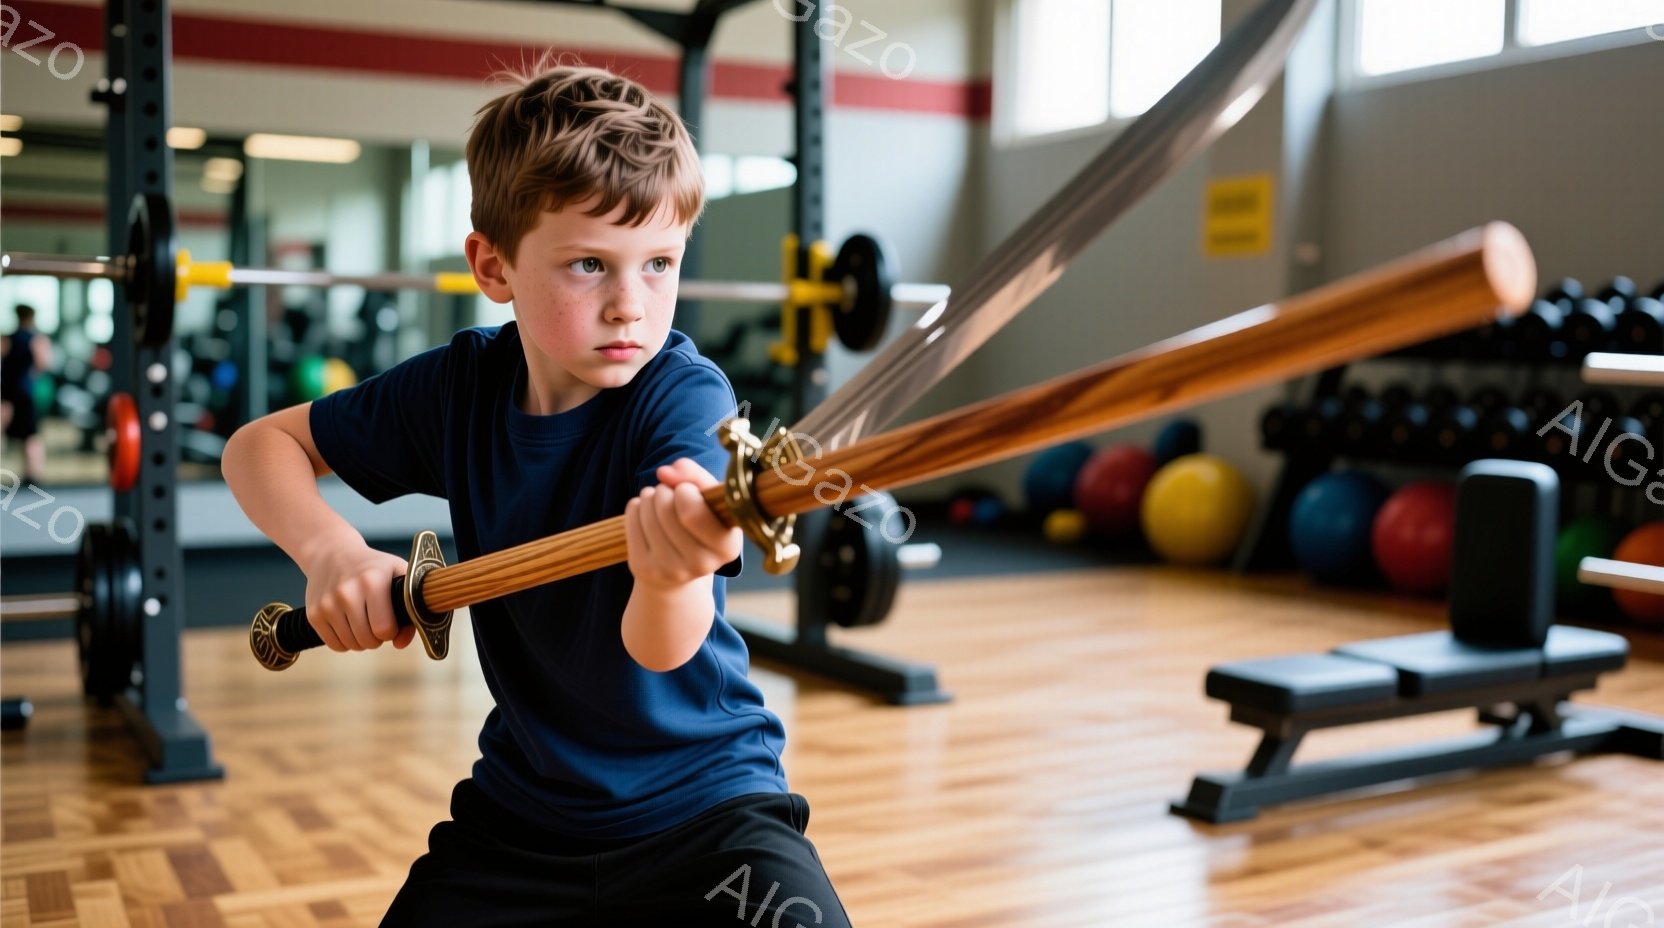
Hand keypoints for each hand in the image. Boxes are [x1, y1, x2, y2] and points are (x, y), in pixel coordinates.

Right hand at [299, 534, 415, 651]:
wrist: (332, 553)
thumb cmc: (373, 567)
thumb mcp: (398, 574)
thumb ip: (410, 608)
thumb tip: (400, 644)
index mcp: (372, 581)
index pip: (384, 629)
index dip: (391, 631)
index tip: (390, 621)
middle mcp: (347, 592)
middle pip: (368, 640)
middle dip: (377, 638)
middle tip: (377, 623)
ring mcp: (327, 604)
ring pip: (351, 645)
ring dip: (361, 640)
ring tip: (364, 622)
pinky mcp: (313, 614)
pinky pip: (334, 645)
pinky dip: (345, 641)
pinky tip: (349, 625)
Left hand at [624, 458, 742, 590]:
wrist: (681, 566)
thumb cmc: (701, 524)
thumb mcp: (710, 499)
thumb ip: (695, 476)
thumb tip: (664, 472)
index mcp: (728, 548)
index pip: (693, 513)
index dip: (684, 490)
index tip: (687, 489)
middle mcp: (702, 565)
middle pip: (667, 511)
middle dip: (664, 490)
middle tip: (670, 493)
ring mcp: (670, 571)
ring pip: (647, 514)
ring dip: (649, 496)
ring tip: (658, 500)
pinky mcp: (644, 569)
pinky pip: (631, 522)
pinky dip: (635, 507)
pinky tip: (645, 512)